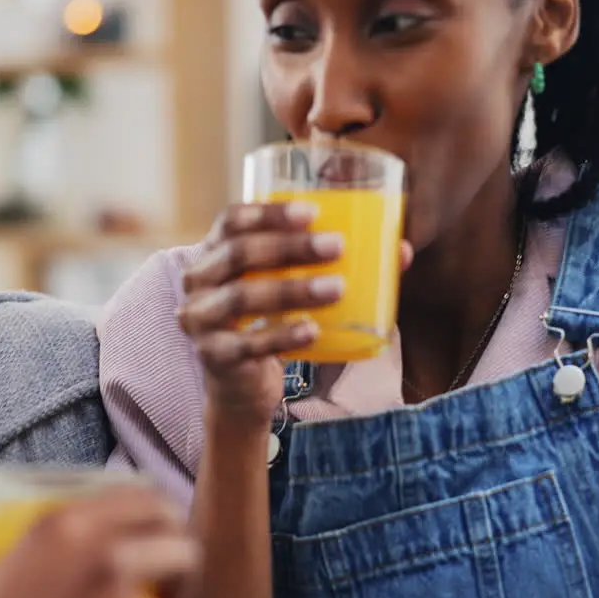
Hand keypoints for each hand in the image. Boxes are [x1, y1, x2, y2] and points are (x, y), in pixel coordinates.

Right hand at [177, 202, 344, 434]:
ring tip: (336, 288)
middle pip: (238, 254)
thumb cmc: (271, 322)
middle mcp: (197, 282)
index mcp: (213, 253)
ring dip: (292, 290)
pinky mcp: (214, 357)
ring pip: (241, 298)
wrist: (242, 385)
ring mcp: (200, 321)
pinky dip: (282, 336)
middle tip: (336, 246)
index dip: (268, 213)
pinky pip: (247, 344)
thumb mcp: (291, 287)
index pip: (230, 220)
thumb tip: (401, 251)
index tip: (313, 213)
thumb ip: (335, 266)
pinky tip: (313, 331)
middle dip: (289, 247)